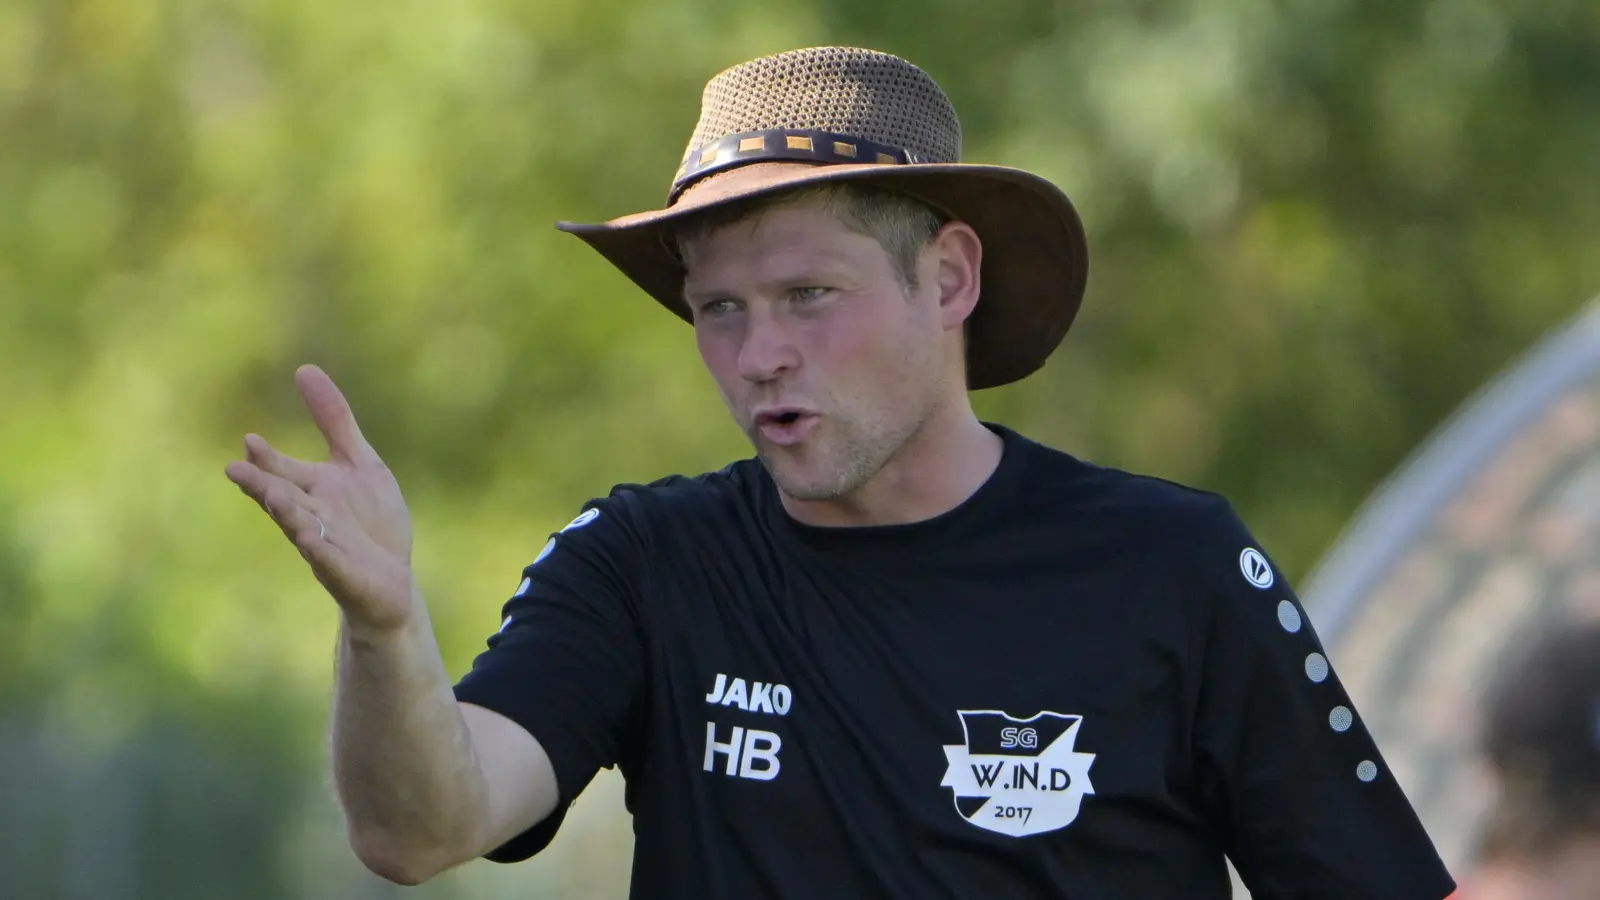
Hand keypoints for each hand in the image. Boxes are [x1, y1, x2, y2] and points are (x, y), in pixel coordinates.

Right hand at [225, 365, 417, 630]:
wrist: (394, 584)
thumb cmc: (371, 523)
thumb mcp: (360, 463)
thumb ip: (334, 421)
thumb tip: (303, 369)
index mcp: (312, 491)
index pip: (282, 471)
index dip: (268, 458)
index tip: (250, 440)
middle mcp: (312, 518)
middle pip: (283, 499)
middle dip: (261, 485)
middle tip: (235, 470)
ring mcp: (327, 547)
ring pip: (300, 528)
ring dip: (286, 513)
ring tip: (270, 496)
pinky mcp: (345, 574)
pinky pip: (328, 562)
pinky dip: (319, 550)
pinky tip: (306, 539)